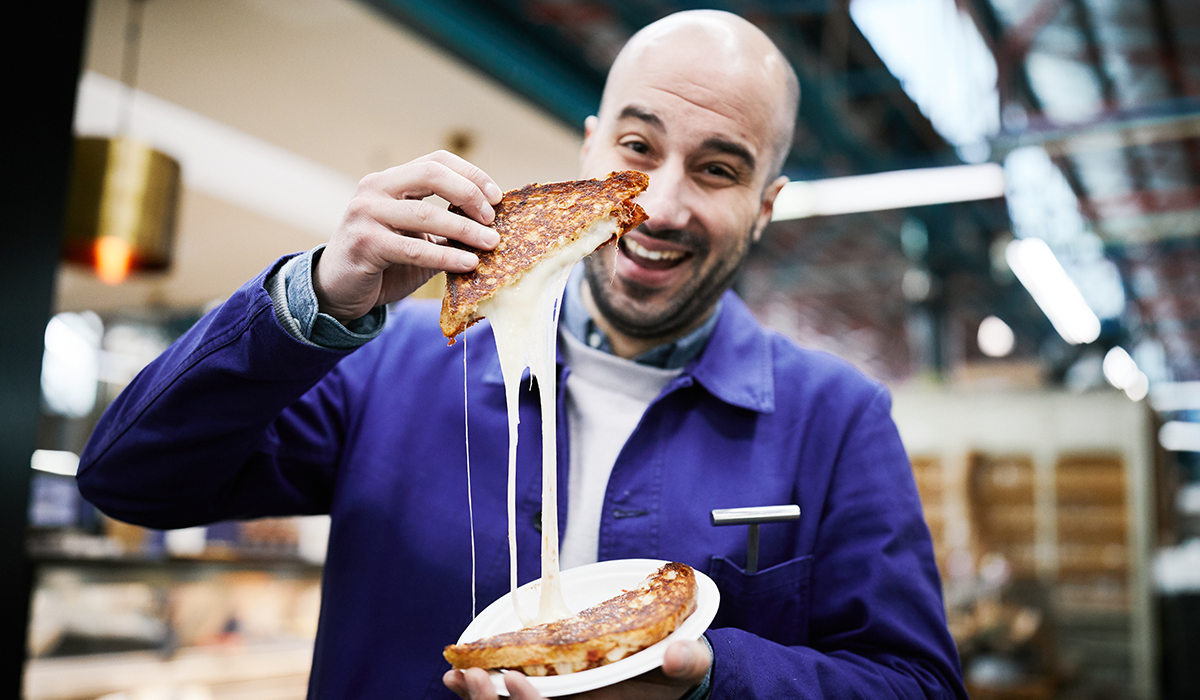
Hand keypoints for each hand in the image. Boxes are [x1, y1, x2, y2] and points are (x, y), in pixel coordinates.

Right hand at [313, 150, 502, 322]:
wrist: (339, 290)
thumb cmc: (384, 262)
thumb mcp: (417, 238)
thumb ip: (446, 229)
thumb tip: (492, 227)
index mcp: (390, 181)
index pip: (435, 161)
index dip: (471, 174)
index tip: (496, 197)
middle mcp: (374, 189)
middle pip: (431, 175)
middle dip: (469, 193)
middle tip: (492, 219)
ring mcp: (366, 214)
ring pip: (426, 214)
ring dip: (465, 229)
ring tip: (491, 243)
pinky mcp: (364, 244)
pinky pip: (414, 249)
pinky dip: (446, 257)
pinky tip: (468, 263)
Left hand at [443, 639, 710, 699]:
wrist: (669, 674)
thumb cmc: (676, 672)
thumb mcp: (689, 666)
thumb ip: (688, 661)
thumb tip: (677, 656)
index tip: (512, 678)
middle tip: (469, 677)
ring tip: (455, 678)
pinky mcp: (545, 696)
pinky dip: (480, 696)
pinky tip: (455, 681)